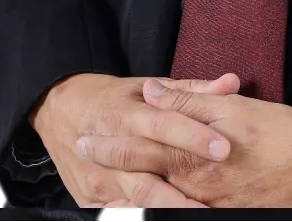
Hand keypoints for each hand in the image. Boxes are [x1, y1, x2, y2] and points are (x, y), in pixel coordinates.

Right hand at [30, 71, 241, 208]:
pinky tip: (172, 216)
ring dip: (168, 211)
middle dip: (183, 193)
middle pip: (148, 177)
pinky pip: (122, 212)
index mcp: (126, 115)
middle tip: (216, 202)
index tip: (224, 148)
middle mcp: (109, 149)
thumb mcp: (146, 85)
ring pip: (137, 201)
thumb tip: (231, 83)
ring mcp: (98, 180)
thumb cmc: (112, 98)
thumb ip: (190, 90)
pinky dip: (147, 215)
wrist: (60, 111)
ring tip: (201, 214)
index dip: (194, 137)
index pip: (163, 126)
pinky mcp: (90, 199)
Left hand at [74, 78, 291, 207]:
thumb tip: (151, 91)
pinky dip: (155, 210)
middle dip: (109, 166)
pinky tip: (141, 207)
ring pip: (153, 202)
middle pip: (140, 178)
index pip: (140, 147)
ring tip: (100, 188)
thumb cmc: (280, 133)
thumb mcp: (234, 108)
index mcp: (192, 154)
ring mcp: (204, 206)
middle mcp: (192, 186)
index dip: (110, 142)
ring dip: (124, 193)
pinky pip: (177, 214)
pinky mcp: (219, 216)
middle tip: (83, 154)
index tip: (85, 137)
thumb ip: (188, 100)